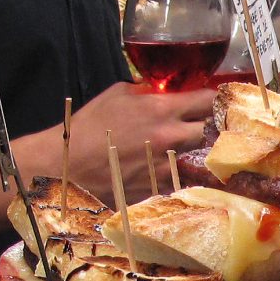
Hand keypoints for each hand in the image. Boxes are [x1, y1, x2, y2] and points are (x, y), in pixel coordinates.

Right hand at [31, 80, 211, 192]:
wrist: (67, 167)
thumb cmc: (87, 127)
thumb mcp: (116, 95)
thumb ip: (146, 90)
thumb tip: (162, 90)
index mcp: (161, 110)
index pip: (206, 100)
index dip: (212, 99)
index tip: (211, 100)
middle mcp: (170, 139)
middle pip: (209, 131)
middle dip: (203, 127)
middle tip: (192, 126)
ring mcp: (166, 167)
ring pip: (195, 158)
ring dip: (188, 153)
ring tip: (170, 150)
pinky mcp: (159, 189)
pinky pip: (177, 179)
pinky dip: (171, 174)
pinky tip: (156, 170)